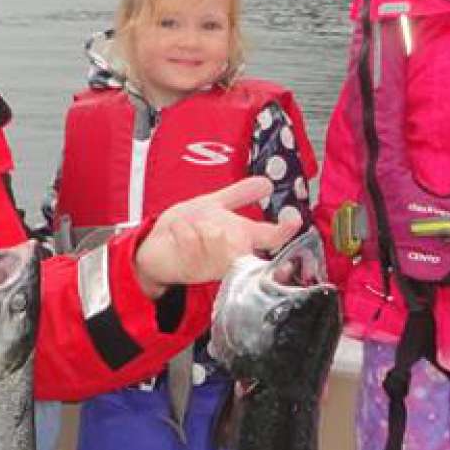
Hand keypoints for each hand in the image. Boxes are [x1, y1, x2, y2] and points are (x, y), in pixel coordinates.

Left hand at [133, 177, 303, 296]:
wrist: (155, 246)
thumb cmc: (187, 229)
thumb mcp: (214, 205)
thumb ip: (240, 194)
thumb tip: (266, 182)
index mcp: (240, 239)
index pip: (271, 237)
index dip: (285, 230)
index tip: (293, 219)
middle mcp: (230, 255)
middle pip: (245, 246)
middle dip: (231, 233)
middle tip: (221, 227)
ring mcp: (210, 264)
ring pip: (217, 240)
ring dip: (203, 228)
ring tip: (195, 227)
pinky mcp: (189, 267)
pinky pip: (190, 241)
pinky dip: (182, 230)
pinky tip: (178, 231)